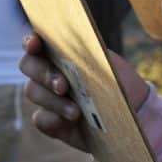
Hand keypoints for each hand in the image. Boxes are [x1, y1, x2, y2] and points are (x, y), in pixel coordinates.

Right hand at [20, 33, 147, 150]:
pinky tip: (69, 121)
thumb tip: (71, 51)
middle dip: (44, 73)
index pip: (37, 40)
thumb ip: (86, 55)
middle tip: (63, 86)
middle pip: (28, 65)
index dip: (31, 40)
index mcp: (62, 51)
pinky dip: (52, 119)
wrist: (133, 113)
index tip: (34, 44)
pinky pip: (40, 119)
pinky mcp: (52, 122)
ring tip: (76, 111)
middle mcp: (49, 71)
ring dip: (52, 100)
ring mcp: (48, 97)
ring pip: (33, 92)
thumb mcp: (108, 64)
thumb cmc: (119, 81)